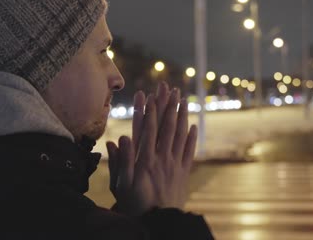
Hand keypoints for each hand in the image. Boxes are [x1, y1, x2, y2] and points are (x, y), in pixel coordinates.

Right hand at [107, 82, 197, 215]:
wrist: (159, 222)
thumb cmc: (136, 205)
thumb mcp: (122, 185)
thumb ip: (120, 162)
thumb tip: (119, 138)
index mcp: (145, 160)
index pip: (148, 130)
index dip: (150, 111)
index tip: (152, 95)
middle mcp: (162, 158)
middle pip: (166, 127)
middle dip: (168, 106)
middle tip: (171, 89)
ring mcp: (175, 165)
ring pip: (180, 135)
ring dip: (182, 116)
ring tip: (184, 100)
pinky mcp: (183, 173)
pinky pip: (189, 152)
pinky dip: (192, 138)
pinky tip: (193, 126)